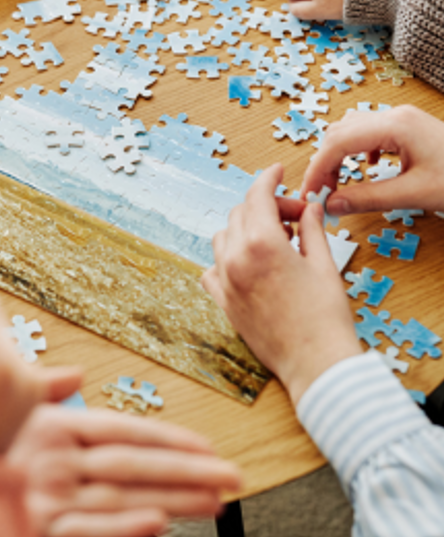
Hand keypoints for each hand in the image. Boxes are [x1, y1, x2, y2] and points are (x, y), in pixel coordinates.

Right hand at [8, 405, 240, 536]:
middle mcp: (52, 456)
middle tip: (232, 476)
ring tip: (215, 502)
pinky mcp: (39, 529)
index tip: (209, 449)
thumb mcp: (18, 419)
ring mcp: (46, 496)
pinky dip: (126, 529)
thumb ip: (51, 397)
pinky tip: (160, 526)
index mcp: (52, 424)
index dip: (170, 439)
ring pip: (123, 497)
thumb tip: (75, 376)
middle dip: (188, 470)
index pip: (124, 430)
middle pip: (133, 463)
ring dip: (174, 500)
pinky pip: (89, 531)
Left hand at [202, 164, 361, 405]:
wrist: (316, 364)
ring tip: (276, 243)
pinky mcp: (223, 302)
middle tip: (295, 219)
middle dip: (266, 208)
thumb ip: (312, 229)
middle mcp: (235, 258)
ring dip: (245, 231)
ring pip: (223, 237)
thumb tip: (309, 207)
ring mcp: (225, 281)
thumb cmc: (326, 316)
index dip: (268, 178)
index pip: (257, 196)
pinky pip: (211, 270)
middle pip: (241, 213)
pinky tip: (250, 266)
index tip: (277, 171)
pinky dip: (227, 260)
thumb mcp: (324, 264)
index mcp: (262, 243)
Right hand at [302, 105, 443, 216]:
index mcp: (395, 125)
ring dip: (337, 155)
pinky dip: (356, 151)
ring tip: (335, 183)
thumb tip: (331, 205)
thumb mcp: (415, 194)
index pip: (337, 143)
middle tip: (320, 193)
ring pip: (351, 130)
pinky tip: (365, 169)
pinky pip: (368, 132)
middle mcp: (395, 115)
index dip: (317, 169)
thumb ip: (368, 198)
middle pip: (339, 132)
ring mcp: (402, 119)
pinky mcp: (409, 128)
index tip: (310, 194)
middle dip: (323, 162)